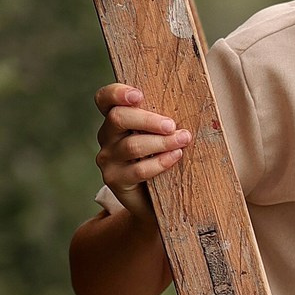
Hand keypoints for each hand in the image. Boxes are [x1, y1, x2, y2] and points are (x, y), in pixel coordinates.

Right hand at [94, 81, 190, 213]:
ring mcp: (108, 159)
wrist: (151, 201)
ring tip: (183, 139)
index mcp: (115, 119)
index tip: (138, 95)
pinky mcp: (115, 180)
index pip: (105, 99)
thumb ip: (161, 122)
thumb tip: (189, 107)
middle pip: (118, 118)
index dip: (117, 93)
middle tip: (171, 125)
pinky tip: (175, 156)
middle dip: (148, 120)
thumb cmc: (159, 159)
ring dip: (161, 142)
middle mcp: (106, 136)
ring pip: (132, 145)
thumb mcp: (158, 135)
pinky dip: (160, 162)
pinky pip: (138, 170)